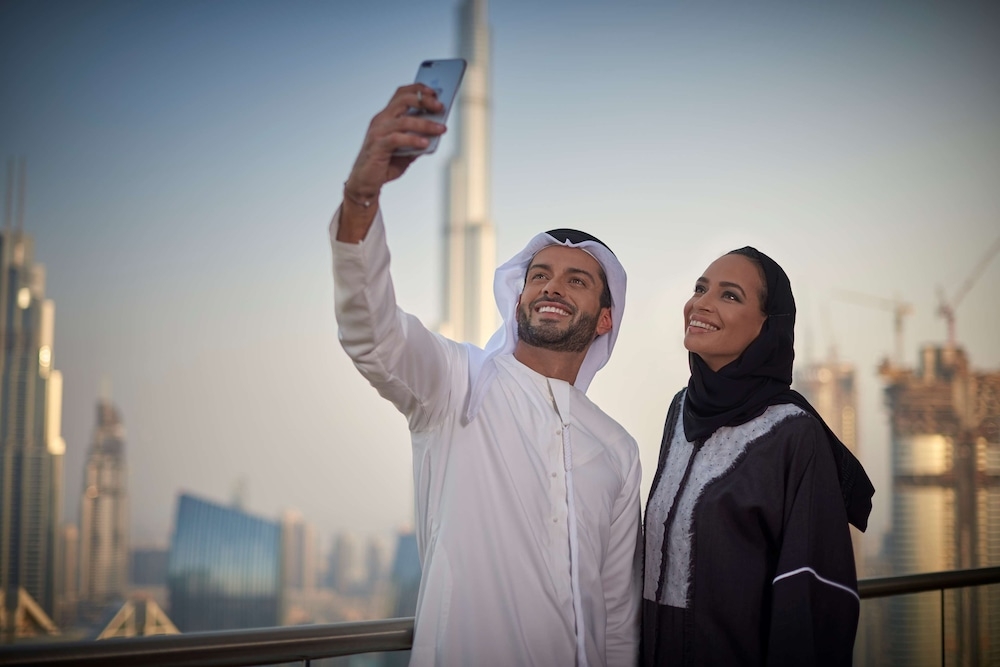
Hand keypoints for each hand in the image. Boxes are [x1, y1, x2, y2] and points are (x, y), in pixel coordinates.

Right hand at [344, 84, 445, 199]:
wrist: (366, 183)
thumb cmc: (385, 164)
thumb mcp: (407, 150)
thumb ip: (418, 139)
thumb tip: (438, 131)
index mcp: (387, 116)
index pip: (401, 94)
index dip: (418, 89)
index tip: (434, 92)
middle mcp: (381, 120)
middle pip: (404, 100)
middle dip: (424, 101)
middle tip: (440, 107)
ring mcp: (378, 132)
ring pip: (404, 120)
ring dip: (425, 123)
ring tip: (441, 128)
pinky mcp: (377, 145)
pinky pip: (397, 138)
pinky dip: (413, 140)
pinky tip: (425, 143)